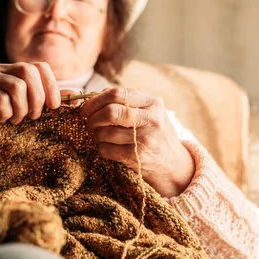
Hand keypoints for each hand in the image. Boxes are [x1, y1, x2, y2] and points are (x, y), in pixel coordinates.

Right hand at [0, 62, 61, 123]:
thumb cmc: (0, 114)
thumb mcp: (25, 105)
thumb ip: (47, 99)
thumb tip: (76, 96)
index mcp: (16, 70)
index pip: (40, 66)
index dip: (51, 86)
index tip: (54, 107)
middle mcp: (1, 68)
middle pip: (29, 72)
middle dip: (37, 99)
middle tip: (32, 117)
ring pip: (16, 86)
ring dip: (21, 109)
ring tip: (15, 120)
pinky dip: (5, 113)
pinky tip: (1, 119)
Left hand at [79, 88, 194, 197]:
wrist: (173, 164)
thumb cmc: (154, 133)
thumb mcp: (148, 112)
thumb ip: (125, 101)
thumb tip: (94, 95)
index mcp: (152, 102)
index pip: (117, 93)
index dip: (95, 100)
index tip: (85, 108)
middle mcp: (151, 119)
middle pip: (110, 112)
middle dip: (93, 118)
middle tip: (88, 124)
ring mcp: (146, 139)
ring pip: (106, 133)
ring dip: (96, 136)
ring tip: (99, 137)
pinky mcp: (138, 157)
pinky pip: (107, 150)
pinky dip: (101, 148)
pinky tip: (106, 148)